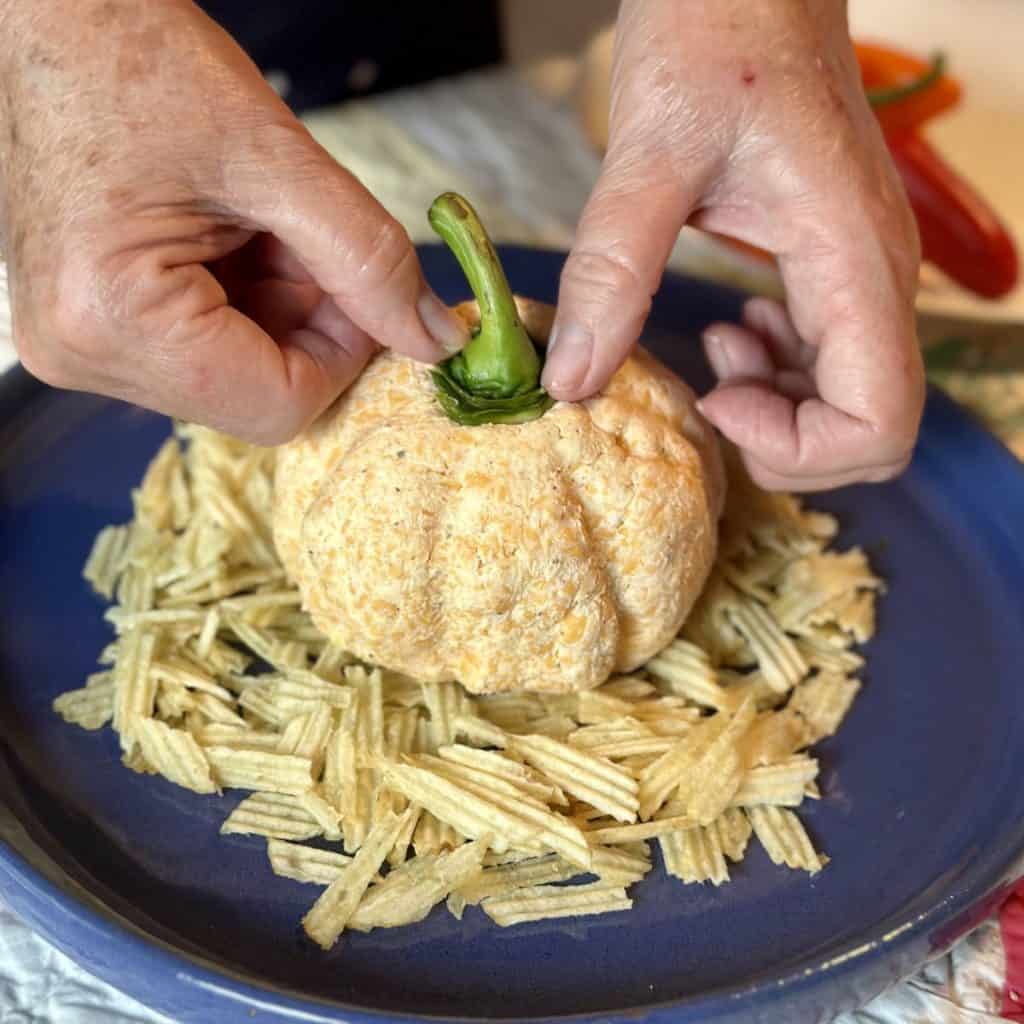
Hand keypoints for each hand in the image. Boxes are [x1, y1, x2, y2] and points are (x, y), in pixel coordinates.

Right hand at [0, 0, 466, 443]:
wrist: (48, 15)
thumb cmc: (137, 59)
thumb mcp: (278, 159)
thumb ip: (370, 259)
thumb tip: (439, 340)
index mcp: (114, 320)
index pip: (280, 406)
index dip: (348, 356)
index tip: (371, 293)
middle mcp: (82, 353)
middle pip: (257, 396)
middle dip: (311, 327)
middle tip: (313, 241)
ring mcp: (78, 342)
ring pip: (236, 375)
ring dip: (280, 310)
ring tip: (264, 223)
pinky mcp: (90, 324)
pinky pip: (202, 349)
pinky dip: (246, 302)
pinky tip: (237, 236)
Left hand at [544, 0, 924, 489]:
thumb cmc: (716, 35)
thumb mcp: (649, 153)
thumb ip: (612, 270)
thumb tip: (571, 381)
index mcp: (852, 259)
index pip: (879, 422)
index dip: (797, 448)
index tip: (715, 401)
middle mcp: (875, 276)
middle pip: (872, 428)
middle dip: (784, 442)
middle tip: (708, 395)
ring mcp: (859, 272)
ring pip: (849, 400)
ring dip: (775, 408)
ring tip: (709, 356)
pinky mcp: (832, 265)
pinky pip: (825, 359)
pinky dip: (773, 373)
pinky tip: (724, 331)